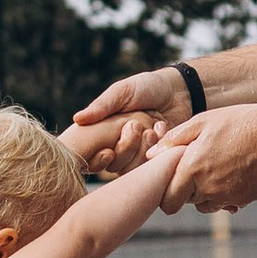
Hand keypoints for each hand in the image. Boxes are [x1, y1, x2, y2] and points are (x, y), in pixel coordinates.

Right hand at [71, 67, 190, 158]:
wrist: (178, 90)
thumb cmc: (146, 87)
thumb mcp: (122, 91)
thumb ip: (102, 106)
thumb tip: (78, 119)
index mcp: (103, 133)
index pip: (91, 158)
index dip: (97, 159)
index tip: (109, 150)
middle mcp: (117, 148)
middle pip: (113, 166)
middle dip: (126, 147)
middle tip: (136, 125)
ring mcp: (137, 155)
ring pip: (132, 169)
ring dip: (143, 148)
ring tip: (152, 127)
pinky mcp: (156, 159)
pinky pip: (151, 168)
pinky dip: (157, 148)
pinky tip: (162, 129)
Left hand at [163, 101, 256, 212]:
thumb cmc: (241, 121)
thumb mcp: (203, 121)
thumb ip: (174, 140)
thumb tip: (151, 155)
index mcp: (193, 168)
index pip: (168, 200)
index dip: (166, 193)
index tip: (171, 182)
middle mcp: (209, 188)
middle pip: (186, 203)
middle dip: (185, 191)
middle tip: (195, 170)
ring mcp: (229, 196)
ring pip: (206, 206)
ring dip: (206, 194)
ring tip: (216, 168)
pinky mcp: (246, 199)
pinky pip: (228, 203)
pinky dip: (227, 194)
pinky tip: (234, 172)